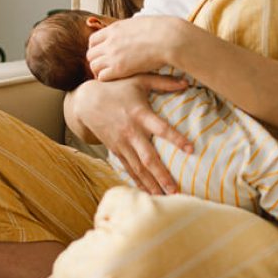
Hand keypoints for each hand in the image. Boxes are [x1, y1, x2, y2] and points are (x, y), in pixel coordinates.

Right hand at [72, 74, 194, 194]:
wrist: (86, 101)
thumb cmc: (117, 88)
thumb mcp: (139, 80)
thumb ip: (163, 81)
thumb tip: (187, 81)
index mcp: (140, 114)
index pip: (161, 128)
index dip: (176, 138)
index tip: (191, 149)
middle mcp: (131, 132)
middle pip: (148, 157)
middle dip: (162, 175)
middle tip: (176, 190)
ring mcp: (122, 144)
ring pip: (138, 168)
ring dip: (152, 184)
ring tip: (165, 198)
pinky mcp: (115, 150)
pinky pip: (129, 169)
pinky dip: (139, 182)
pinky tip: (149, 193)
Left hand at [87, 16, 187, 80]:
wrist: (168, 38)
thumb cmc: (161, 30)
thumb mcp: (140, 23)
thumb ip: (130, 29)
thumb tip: (133, 30)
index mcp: (115, 29)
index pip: (93, 40)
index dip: (97, 49)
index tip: (104, 55)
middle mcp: (110, 41)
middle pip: (90, 54)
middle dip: (96, 61)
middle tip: (105, 68)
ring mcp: (113, 55)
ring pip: (93, 66)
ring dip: (100, 71)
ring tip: (111, 76)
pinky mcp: (119, 68)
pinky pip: (102, 76)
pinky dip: (106, 79)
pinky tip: (116, 80)